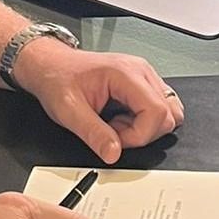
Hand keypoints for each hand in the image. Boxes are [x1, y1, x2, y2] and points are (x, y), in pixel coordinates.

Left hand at [14, 41, 183, 163]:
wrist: (50, 65)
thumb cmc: (57, 78)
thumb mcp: (68, 110)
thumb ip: (93, 134)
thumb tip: (114, 154)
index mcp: (125, 73)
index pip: (157, 112)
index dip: (138, 136)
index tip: (115, 139)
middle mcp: (140, 71)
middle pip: (168, 115)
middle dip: (143, 133)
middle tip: (113, 131)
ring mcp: (143, 76)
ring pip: (168, 112)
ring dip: (146, 127)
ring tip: (117, 123)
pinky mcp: (141, 84)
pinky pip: (158, 108)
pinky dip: (143, 121)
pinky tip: (121, 118)